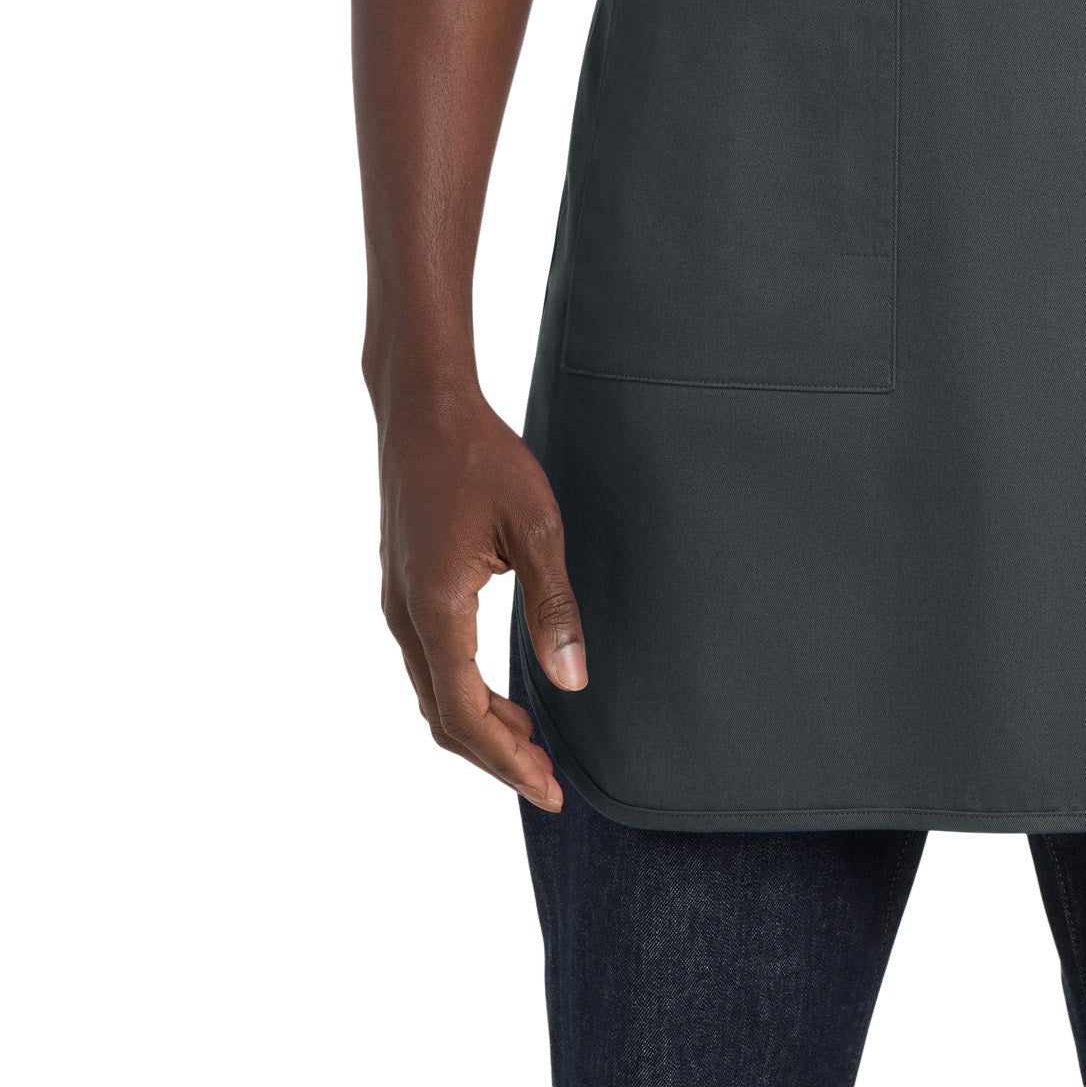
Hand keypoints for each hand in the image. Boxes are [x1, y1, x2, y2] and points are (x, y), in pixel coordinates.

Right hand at [377, 390, 586, 810]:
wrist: (423, 407)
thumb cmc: (481, 456)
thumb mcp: (535, 526)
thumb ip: (553, 607)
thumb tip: (572, 682)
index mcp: (434, 609)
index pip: (465, 715)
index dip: (508, 762)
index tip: (548, 791)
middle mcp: (405, 617)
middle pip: (444, 717)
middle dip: (497, 757)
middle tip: (549, 781)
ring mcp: (398, 604)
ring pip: (434, 692)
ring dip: (480, 728)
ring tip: (533, 745)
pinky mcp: (404, 589)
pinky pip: (430, 664)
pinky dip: (464, 694)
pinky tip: (501, 694)